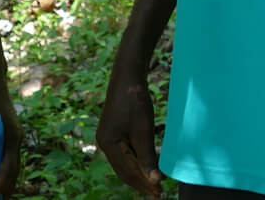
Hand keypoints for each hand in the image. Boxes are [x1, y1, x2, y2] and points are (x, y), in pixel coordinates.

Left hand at [0, 81, 21, 198]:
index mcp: (11, 137)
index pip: (6, 169)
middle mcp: (16, 138)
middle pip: (14, 170)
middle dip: (5, 188)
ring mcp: (14, 134)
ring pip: (12, 163)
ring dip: (5, 179)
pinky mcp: (9, 131)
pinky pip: (8, 155)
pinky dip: (3, 167)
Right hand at [96, 69, 163, 196]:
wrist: (128, 76)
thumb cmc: (135, 101)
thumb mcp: (143, 130)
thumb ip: (147, 157)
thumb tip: (154, 181)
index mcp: (108, 144)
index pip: (128, 172)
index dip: (144, 184)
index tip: (160, 193)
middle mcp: (104, 144)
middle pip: (124, 170)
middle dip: (141, 182)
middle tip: (159, 193)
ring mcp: (108, 138)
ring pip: (124, 163)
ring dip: (140, 173)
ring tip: (155, 183)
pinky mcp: (114, 132)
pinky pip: (125, 154)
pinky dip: (136, 162)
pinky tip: (147, 165)